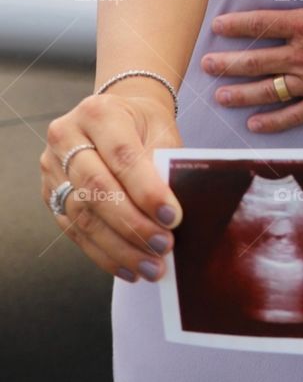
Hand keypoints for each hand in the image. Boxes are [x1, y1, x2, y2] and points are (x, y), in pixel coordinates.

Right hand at [40, 91, 183, 282]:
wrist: (117, 116)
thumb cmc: (144, 125)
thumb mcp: (161, 132)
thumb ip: (164, 167)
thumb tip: (173, 218)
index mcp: (98, 113)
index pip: (122, 156)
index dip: (147, 191)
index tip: (173, 218)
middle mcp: (66, 136)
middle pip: (96, 188)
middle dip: (133, 225)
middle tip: (163, 247)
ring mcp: (52, 167)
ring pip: (83, 216)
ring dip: (120, 248)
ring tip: (151, 267)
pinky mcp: (49, 194)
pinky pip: (74, 231)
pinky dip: (104, 254)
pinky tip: (129, 268)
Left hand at [202, 0, 302, 131]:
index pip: (260, 24)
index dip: (235, 26)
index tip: (216, 28)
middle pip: (256, 60)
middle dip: (228, 63)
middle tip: (206, 66)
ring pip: (269, 89)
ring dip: (241, 93)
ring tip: (221, 96)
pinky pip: (295, 115)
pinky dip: (273, 121)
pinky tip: (254, 123)